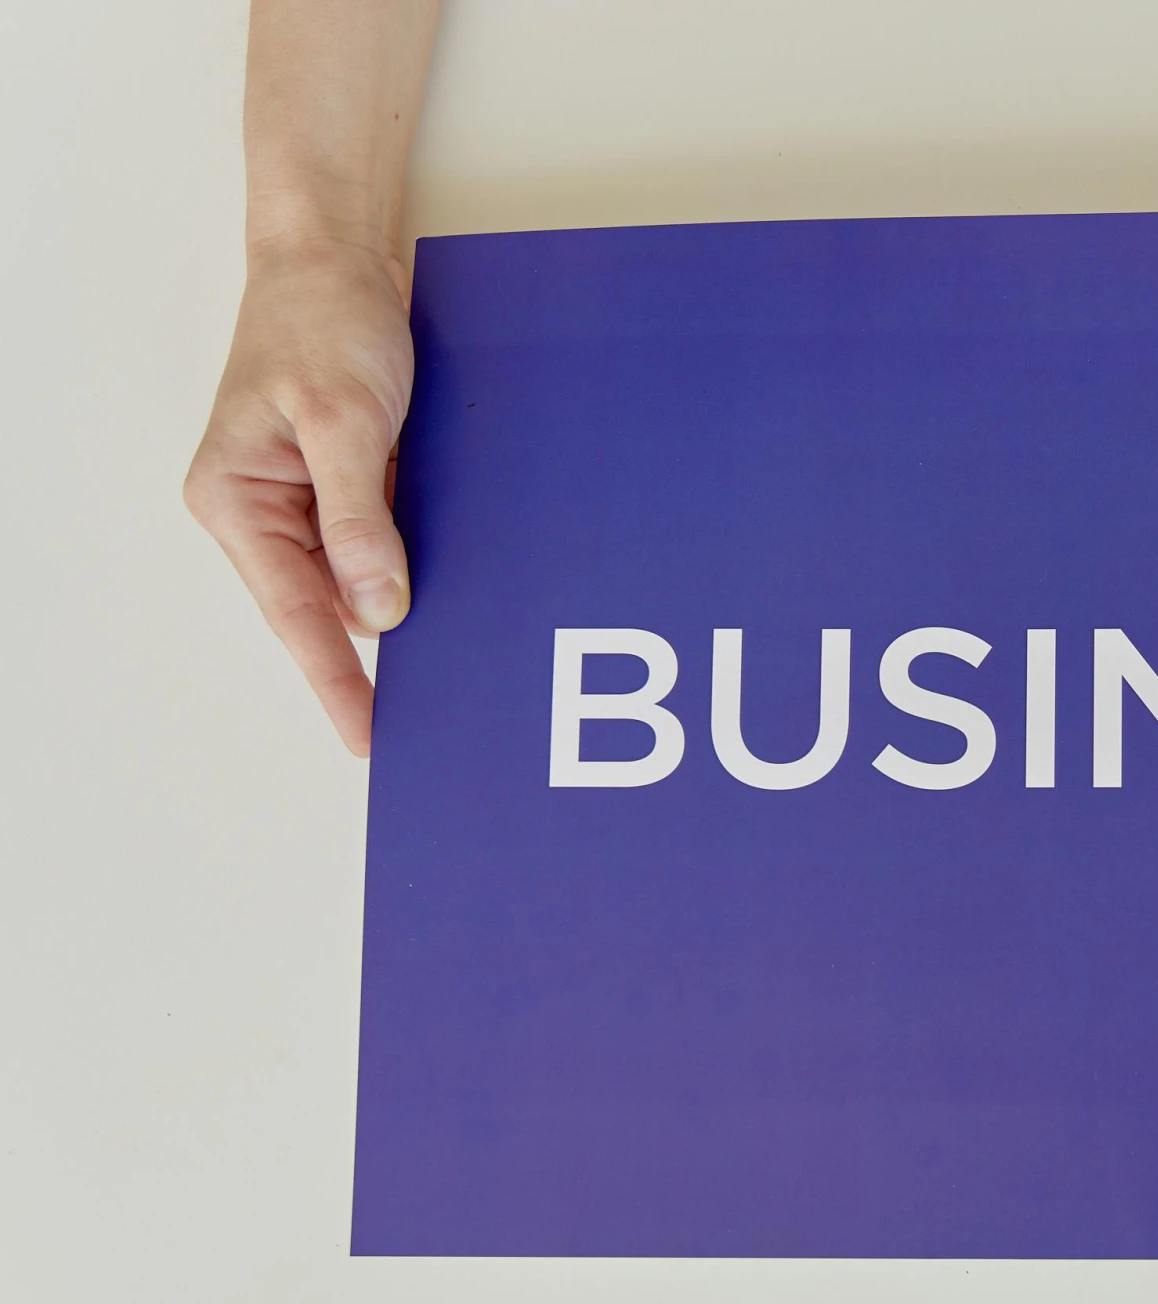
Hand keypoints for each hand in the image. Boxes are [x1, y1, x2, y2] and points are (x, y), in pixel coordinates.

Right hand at [184, 237, 415, 755]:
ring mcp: (307, 497)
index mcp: (238, 499)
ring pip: (359, 577)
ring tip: (458, 665)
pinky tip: (461, 590)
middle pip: (325, 604)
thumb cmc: (321, 320)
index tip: (369, 735)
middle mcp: (265, 508)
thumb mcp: (342, 419)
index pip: (293, 611)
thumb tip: (377, 608)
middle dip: (375, 654)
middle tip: (433, 719)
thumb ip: (358, 517)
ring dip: (404, 604)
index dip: (334, 679)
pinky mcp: (348, 481)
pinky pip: (382, 540)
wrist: (337, 256)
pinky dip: (417, 562)